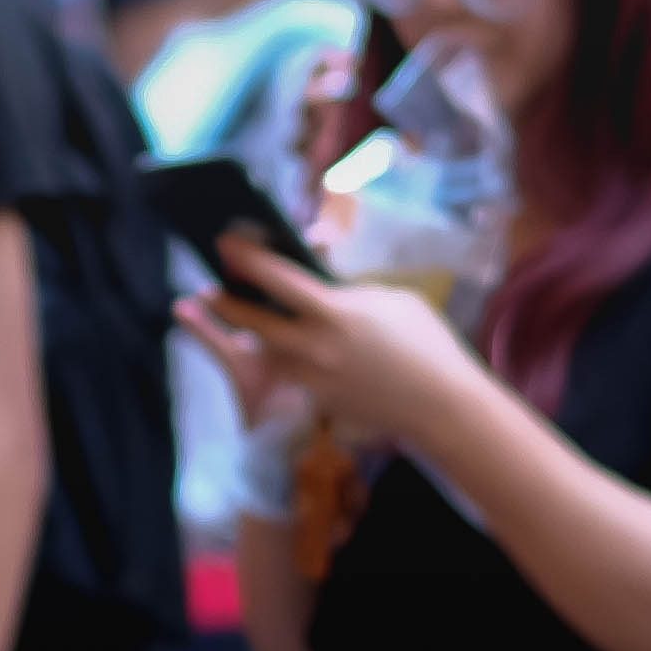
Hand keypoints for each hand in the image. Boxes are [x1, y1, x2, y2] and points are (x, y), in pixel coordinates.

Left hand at [174, 237, 485, 446]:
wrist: (442, 405)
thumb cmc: (426, 343)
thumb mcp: (392, 299)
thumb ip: (350, 291)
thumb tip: (324, 286)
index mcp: (334, 311)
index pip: (276, 278)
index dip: (246, 258)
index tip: (225, 244)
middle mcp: (314, 346)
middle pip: (254, 321)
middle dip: (226, 304)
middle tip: (209, 290)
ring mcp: (313, 379)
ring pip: (266, 354)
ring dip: (251, 338)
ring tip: (241, 323)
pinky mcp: (320, 403)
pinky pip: (291, 377)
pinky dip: (282, 363)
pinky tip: (282, 354)